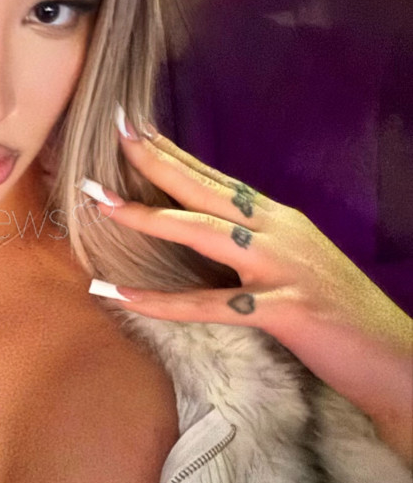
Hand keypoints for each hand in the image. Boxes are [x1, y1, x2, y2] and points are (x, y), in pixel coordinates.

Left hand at [82, 107, 412, 465]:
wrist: (395, 356)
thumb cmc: (339, 314)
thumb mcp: (296, 264)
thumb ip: (256, 244)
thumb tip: (210, 231)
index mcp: (280, 220)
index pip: (217, 178)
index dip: (175, 152)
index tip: (134, 126)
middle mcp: (279, 232)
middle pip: (206, 190)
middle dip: (156, 161)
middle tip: (113, 134)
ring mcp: (282, 268)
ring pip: (203, 233)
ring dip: (147, 216)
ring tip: (100, 202)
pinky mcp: (284, 310)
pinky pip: (208, 306)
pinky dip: (159, 301)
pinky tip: (118, 294)